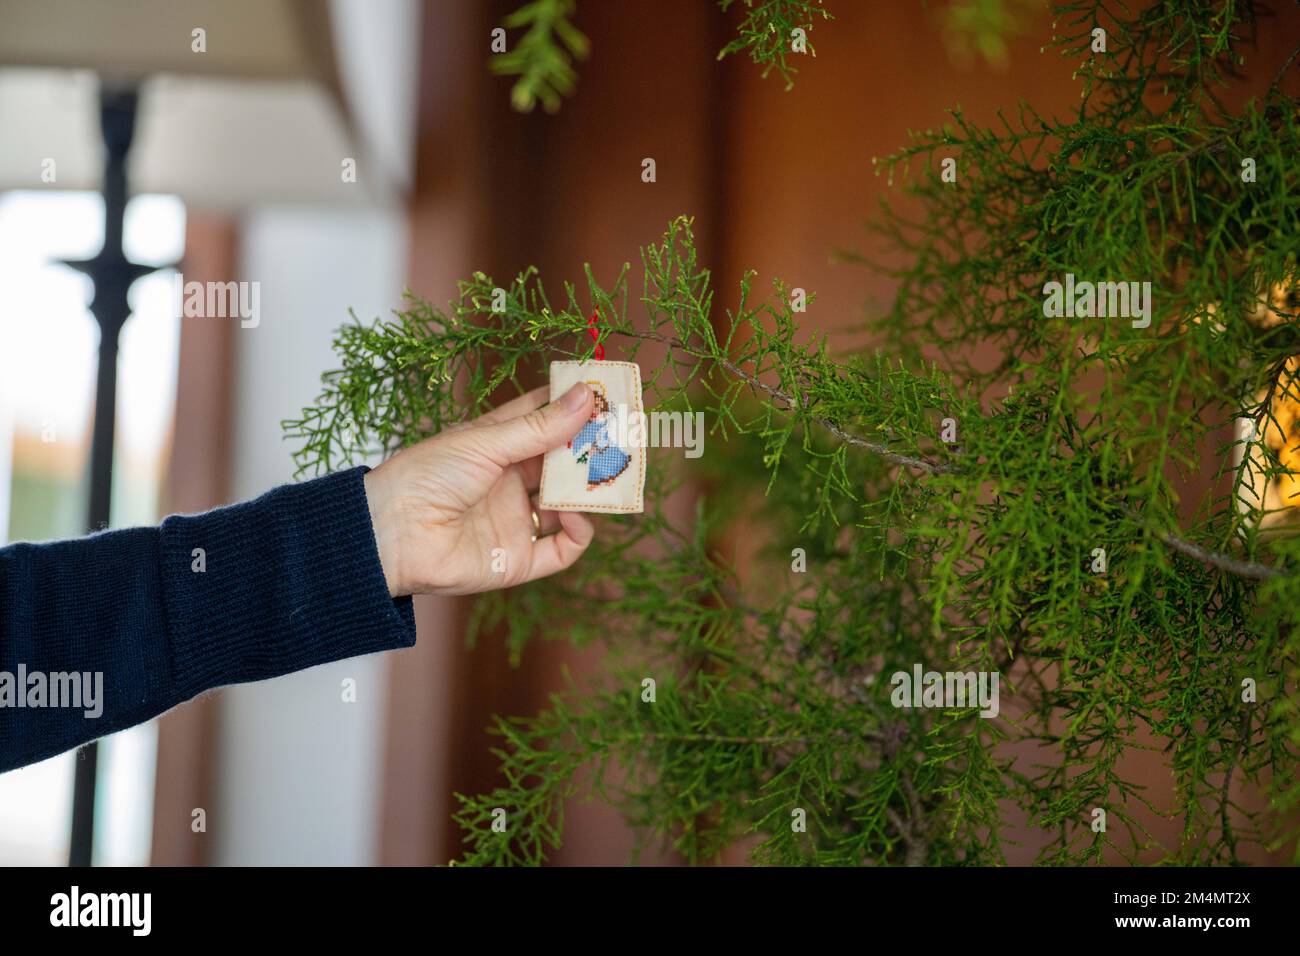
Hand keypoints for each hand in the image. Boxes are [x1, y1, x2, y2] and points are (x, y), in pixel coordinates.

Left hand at [361, 382, 595, 596]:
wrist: (390, 534)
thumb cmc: (426, 476)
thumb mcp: (487, 442)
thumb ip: (541, 426)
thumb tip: (586, 395)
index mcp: (497, 446)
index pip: (545, 419)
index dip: (575, 407)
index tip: (606, 394)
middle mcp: (509, 482)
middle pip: (563, 462)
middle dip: (592, 450)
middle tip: (621, 437)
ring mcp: (515, 520)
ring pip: (569, 503)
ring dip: (589, 490)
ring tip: (606, 474)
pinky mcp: (517, 558)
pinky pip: (562, 548)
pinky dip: (578, 532)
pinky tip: (575, 514)